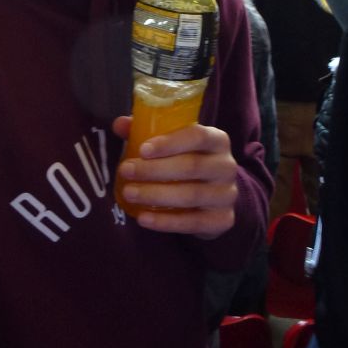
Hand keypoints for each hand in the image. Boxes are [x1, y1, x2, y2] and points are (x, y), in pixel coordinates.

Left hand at [113, 116, 237, 238]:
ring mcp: (227, 195)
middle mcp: (226, 166)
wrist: (214, 196)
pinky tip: (143, 218)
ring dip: (155, 194)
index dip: (170, 143)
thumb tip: (119, 125)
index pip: (198, 136)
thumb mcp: (172, 144)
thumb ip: (146, 131)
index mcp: (217, 140)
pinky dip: (165, 221)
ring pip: (190, 195)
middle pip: (191, 166)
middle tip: (125, 171)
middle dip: (154, 169)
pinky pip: (192, 223)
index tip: (142, 149)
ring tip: (129, 193)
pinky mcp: (222, 220)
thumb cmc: (187, 161)